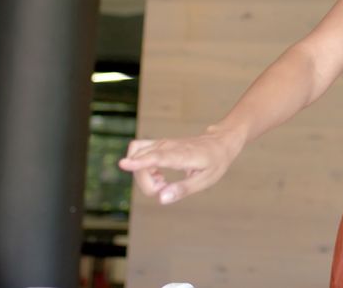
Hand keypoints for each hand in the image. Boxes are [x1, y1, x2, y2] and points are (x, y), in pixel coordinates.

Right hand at [118, 129, 240, 204]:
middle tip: (164, 189)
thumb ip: (183, 190)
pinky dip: (141, 167)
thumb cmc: (214, 163)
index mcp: (183, 155)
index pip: (158, 157)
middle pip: (142, 161)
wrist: (220, 142)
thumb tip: (161, 199)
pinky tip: (158, 176)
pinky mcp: (158, 144)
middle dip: (146, 183)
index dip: (140, 162)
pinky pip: (138, 153)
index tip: (123, 164)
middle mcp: (169, 146)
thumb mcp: (205, 180)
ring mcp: (162, 143)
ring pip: (137, 155)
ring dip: (142, 175)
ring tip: (162, 182)